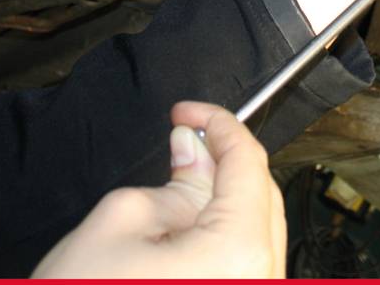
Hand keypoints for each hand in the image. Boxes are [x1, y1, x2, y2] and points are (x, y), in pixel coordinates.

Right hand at [33, 102, 284, 278]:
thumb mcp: (118, 223)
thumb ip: (171, 179)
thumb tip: (194, 150)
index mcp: (238, 254)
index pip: (247, 164)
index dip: (219, 124)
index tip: (189, 111)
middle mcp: (259, 282)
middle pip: (261, 198)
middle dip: (225, 161)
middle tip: (185, 138)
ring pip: (254, 233)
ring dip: (222, 200)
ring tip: (179, 181)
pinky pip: (241, 264)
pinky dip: (219, 236)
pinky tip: (183, 226)